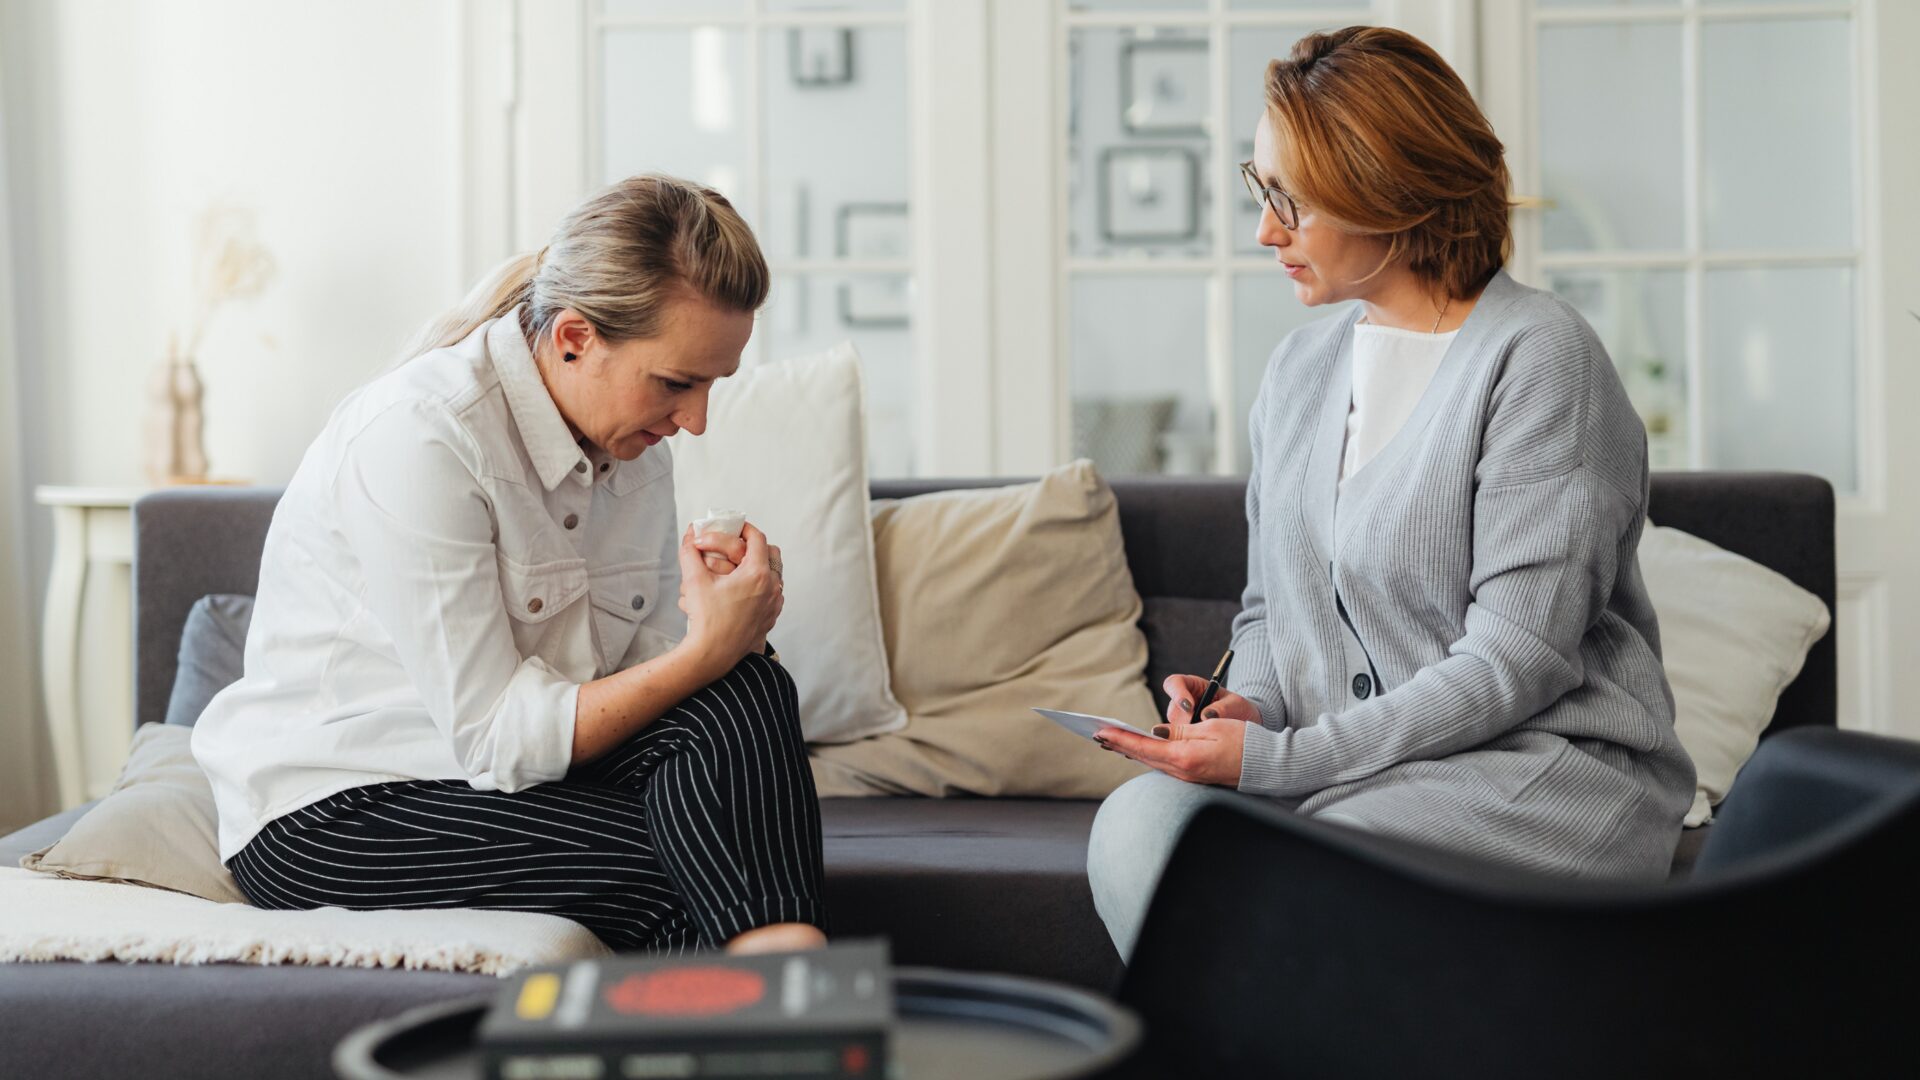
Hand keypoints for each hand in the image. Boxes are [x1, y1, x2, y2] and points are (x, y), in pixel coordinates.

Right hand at [677, 522, 783, 676]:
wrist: (712, 655)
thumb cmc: (706, 619)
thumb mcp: (694, 581)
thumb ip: (690, 552)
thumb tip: (689, 534)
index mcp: (757, 574)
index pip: (757, 538)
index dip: (744, 528)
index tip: (733, 527)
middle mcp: (772, 588)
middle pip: (771, 554)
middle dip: (754, 547)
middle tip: (736, 546)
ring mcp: (774, 604)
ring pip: (773, 574)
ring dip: (758, 567)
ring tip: (738, 568)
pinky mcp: (771, 617)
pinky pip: (772, 593)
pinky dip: (761, 586)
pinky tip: (742, 590)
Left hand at [1088, 673, 1261, 786]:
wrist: (1266, 765)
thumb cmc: (1243, 741)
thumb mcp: (1211, 728)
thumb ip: (1180, 730)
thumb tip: (1155, 732)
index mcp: (1184, 757)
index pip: (1144, 746)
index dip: (1120, 738)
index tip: (1101, 731)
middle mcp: (1182, 771)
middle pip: (1143, 756)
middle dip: (1119, 745)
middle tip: (1097, 734)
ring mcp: (1188, 776)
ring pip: (1151, 761)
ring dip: (1130, 751)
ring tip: (1111, 741)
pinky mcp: (1194, 776)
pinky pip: (1163, 765)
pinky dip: (1147, 755)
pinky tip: (1139, 751)